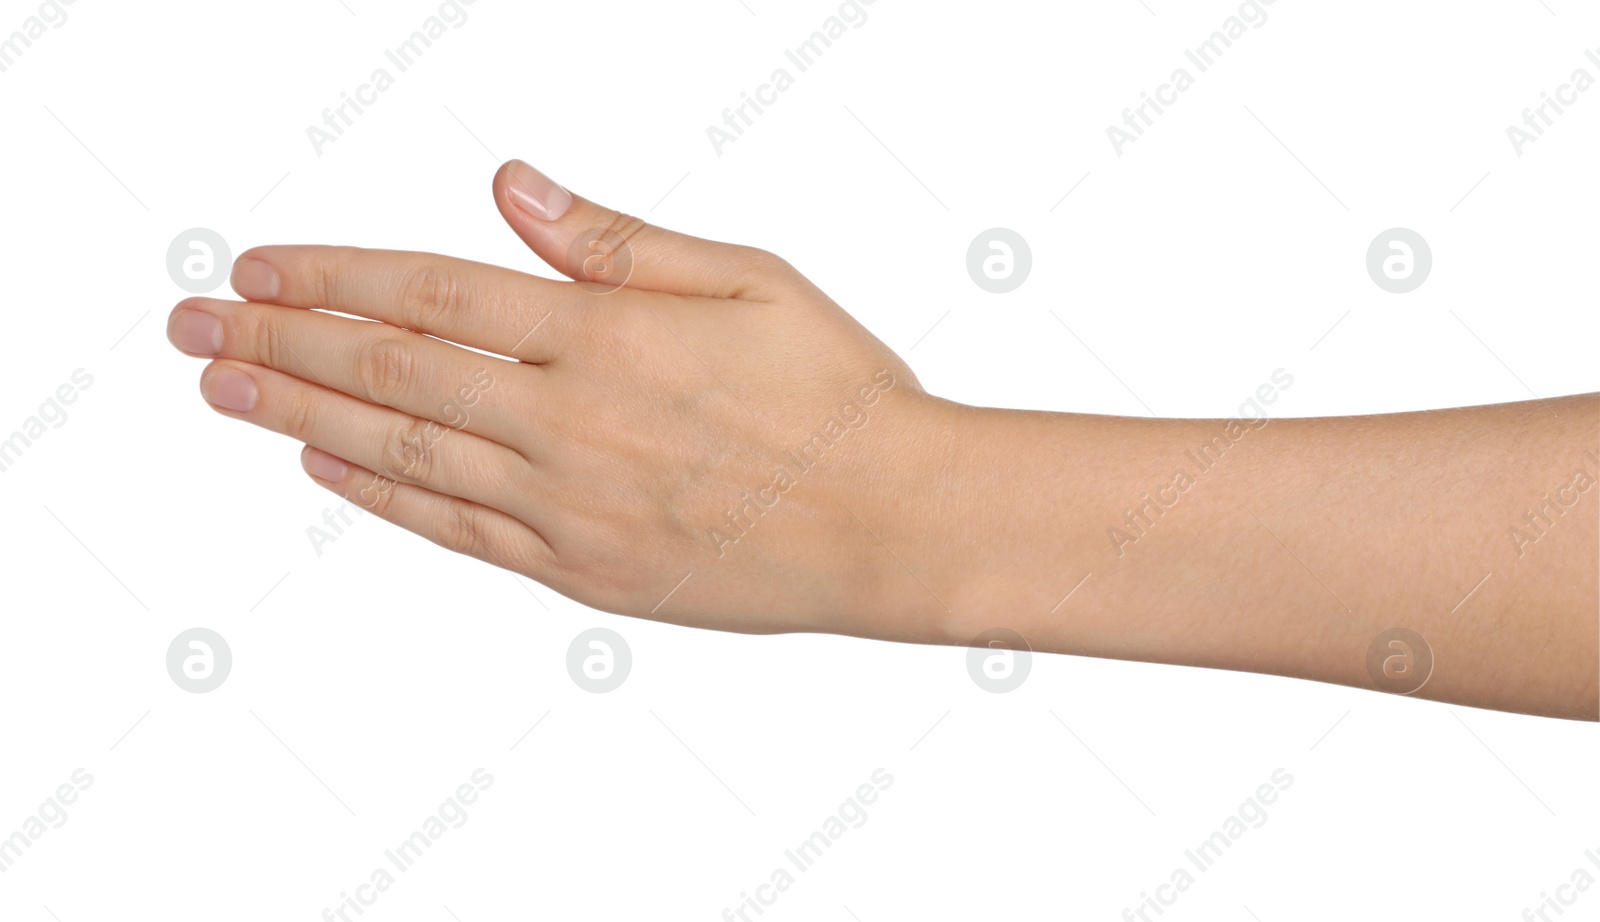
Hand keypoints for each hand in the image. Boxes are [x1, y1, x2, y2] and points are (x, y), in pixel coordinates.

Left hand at [168, 161, 956, 640]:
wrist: (897, 525)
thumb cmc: (839, 394)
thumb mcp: (745, 276)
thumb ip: (613, 241)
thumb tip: (511, 189)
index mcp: (607, 336)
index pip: (432, 294)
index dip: (334, 276)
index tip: (261, 267)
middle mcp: (570, 422)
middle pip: (393, 370)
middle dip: (281, 341)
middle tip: (195, 326)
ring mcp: (569, 505)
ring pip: (405, 452)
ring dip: (305, 416)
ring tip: (228, 389)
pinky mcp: (584, 571)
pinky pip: (459, 529)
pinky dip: (385, 496)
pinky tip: (332, 466)